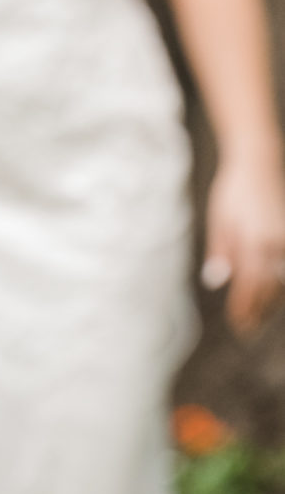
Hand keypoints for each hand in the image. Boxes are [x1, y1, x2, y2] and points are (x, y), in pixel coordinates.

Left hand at [203, 151, 284, 332]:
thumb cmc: (233, 191)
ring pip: (281, 282)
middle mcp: (276, 246)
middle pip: (268, 290)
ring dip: (269, 301)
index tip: (237, 325)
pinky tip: (269, 292)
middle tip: (245, 330)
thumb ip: (220, 252)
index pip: (250, 287)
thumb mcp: (219, 219)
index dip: (244, 309)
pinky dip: (278, 283)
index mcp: (254, 242)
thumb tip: (215, 281)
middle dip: (257, 311)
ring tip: (256, 316)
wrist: (259, 163)